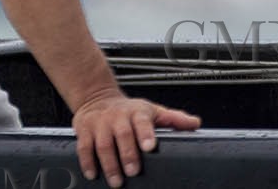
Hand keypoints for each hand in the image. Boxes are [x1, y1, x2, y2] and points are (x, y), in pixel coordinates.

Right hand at [72, 90, 200, 186]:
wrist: (96, 96)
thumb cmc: (128, 110)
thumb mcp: (152, 110)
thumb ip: (173, 118)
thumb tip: (194, 123)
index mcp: (136, 112)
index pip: (142, 121)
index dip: (145, 134)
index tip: (149, 147)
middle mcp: (116, 116)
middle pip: (122, 135)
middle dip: (127, 154)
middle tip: (133, 171)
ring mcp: (99, 123)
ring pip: (102, 144)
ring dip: (109, 163)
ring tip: (116, 180)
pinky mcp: (83, 129)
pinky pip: (84, 147)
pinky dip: (87, 162)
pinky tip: (93, 174)